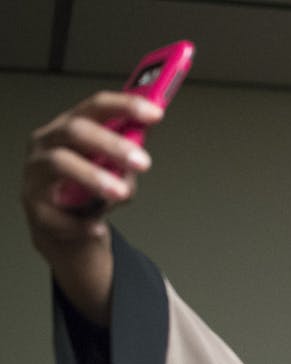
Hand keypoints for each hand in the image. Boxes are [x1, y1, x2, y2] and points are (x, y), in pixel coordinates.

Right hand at [21, 92, 161, 322]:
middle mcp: (47, 144)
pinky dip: (80, 223)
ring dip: (94, 177)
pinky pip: (56, 213)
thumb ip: (129, 144)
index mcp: (69, 127)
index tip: (155, 113)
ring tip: (121, 193)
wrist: (65, 225)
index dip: (125, 106)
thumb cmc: (88, 185)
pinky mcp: (34, 207)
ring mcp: (36, 173)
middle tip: (143, 162)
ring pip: (59, 164)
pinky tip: (98, 227)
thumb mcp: (111, 163)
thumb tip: (149, 124)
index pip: (95, 106)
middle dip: (111, 144)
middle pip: (75, 132)